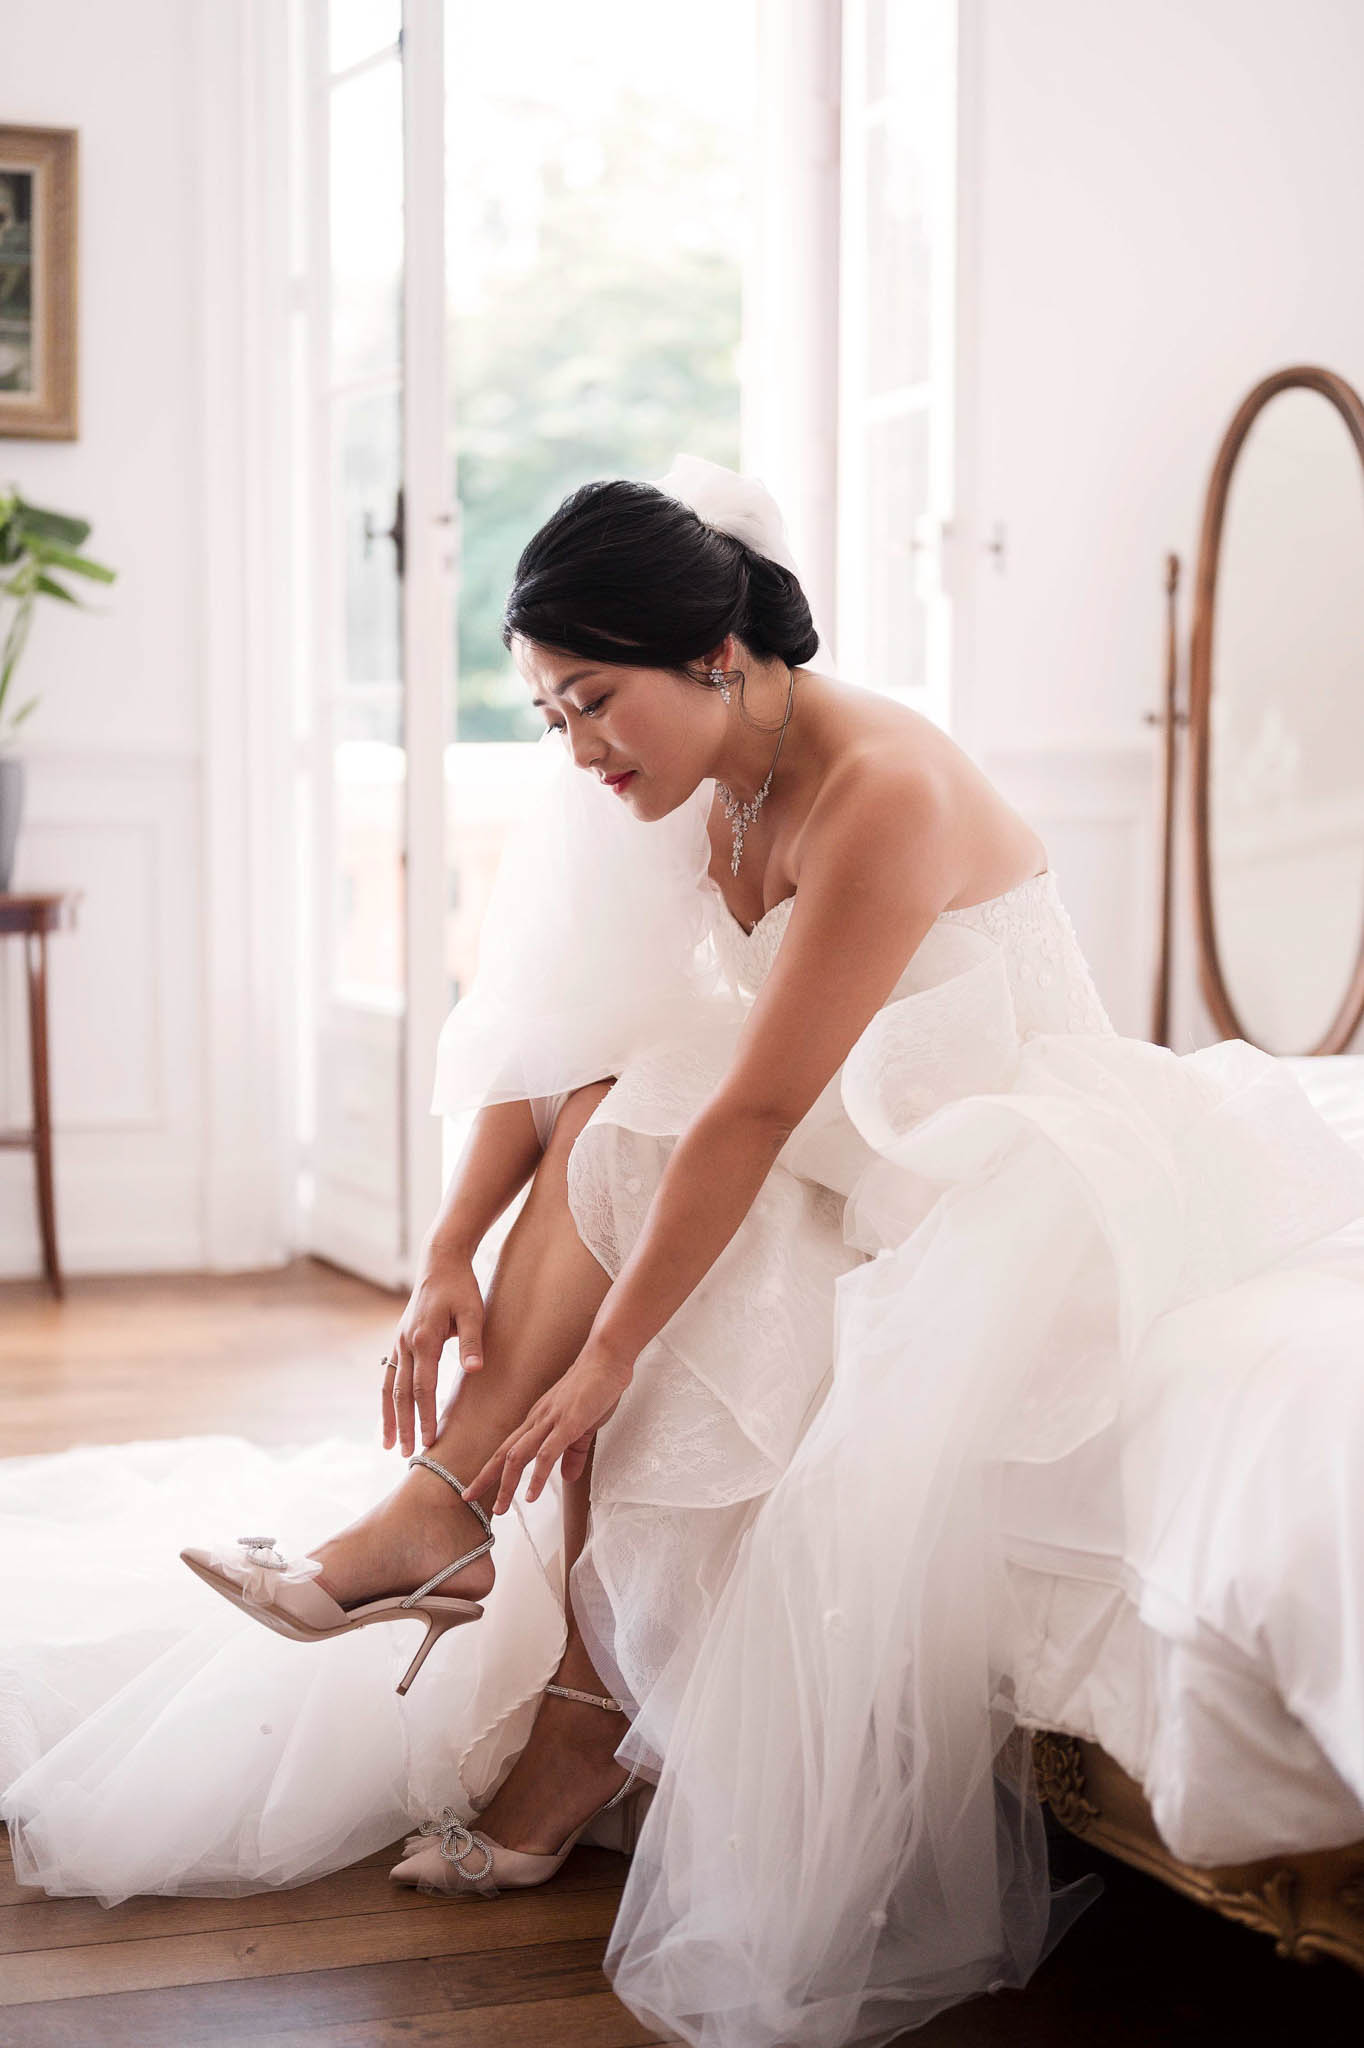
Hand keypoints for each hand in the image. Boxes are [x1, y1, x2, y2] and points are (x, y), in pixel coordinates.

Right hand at [384, 1249, 485, 1455]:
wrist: (440, 1262)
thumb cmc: (462, 1287)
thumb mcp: (474, 1311)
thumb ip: (473, 1342)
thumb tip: (475, 1370)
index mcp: (425, 1339)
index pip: (424, 1387)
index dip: (425, 1415)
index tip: (428, 1440)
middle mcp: (406, 1343)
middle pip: (403, 1393)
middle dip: (404, 1425)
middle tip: (408, 1454)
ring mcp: (399, 1342)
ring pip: (390, 1387)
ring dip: (389, 1417)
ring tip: (388, 1444)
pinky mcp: (399, 1341)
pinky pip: (389, 1376)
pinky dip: (387, 1399)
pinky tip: (389, 1416)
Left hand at [464, 1341, 634, 1514]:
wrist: (607, 1356)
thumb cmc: (596, 1385)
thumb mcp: (584, 1425)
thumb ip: (574, 1452)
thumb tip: (567, 1476)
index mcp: (538, 1419)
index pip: (508, 1448)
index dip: (491, 1470)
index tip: (476, 1487)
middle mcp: (537, 1420)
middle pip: (503, 1453)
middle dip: (484, 1478)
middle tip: (467, 1499)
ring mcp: (550, 1421)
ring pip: (518, 1456)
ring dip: (506, 1484)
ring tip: (500, 1509)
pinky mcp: (568, 1423)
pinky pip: (547, 1453)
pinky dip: (537, 1477)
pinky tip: (532, 1496)